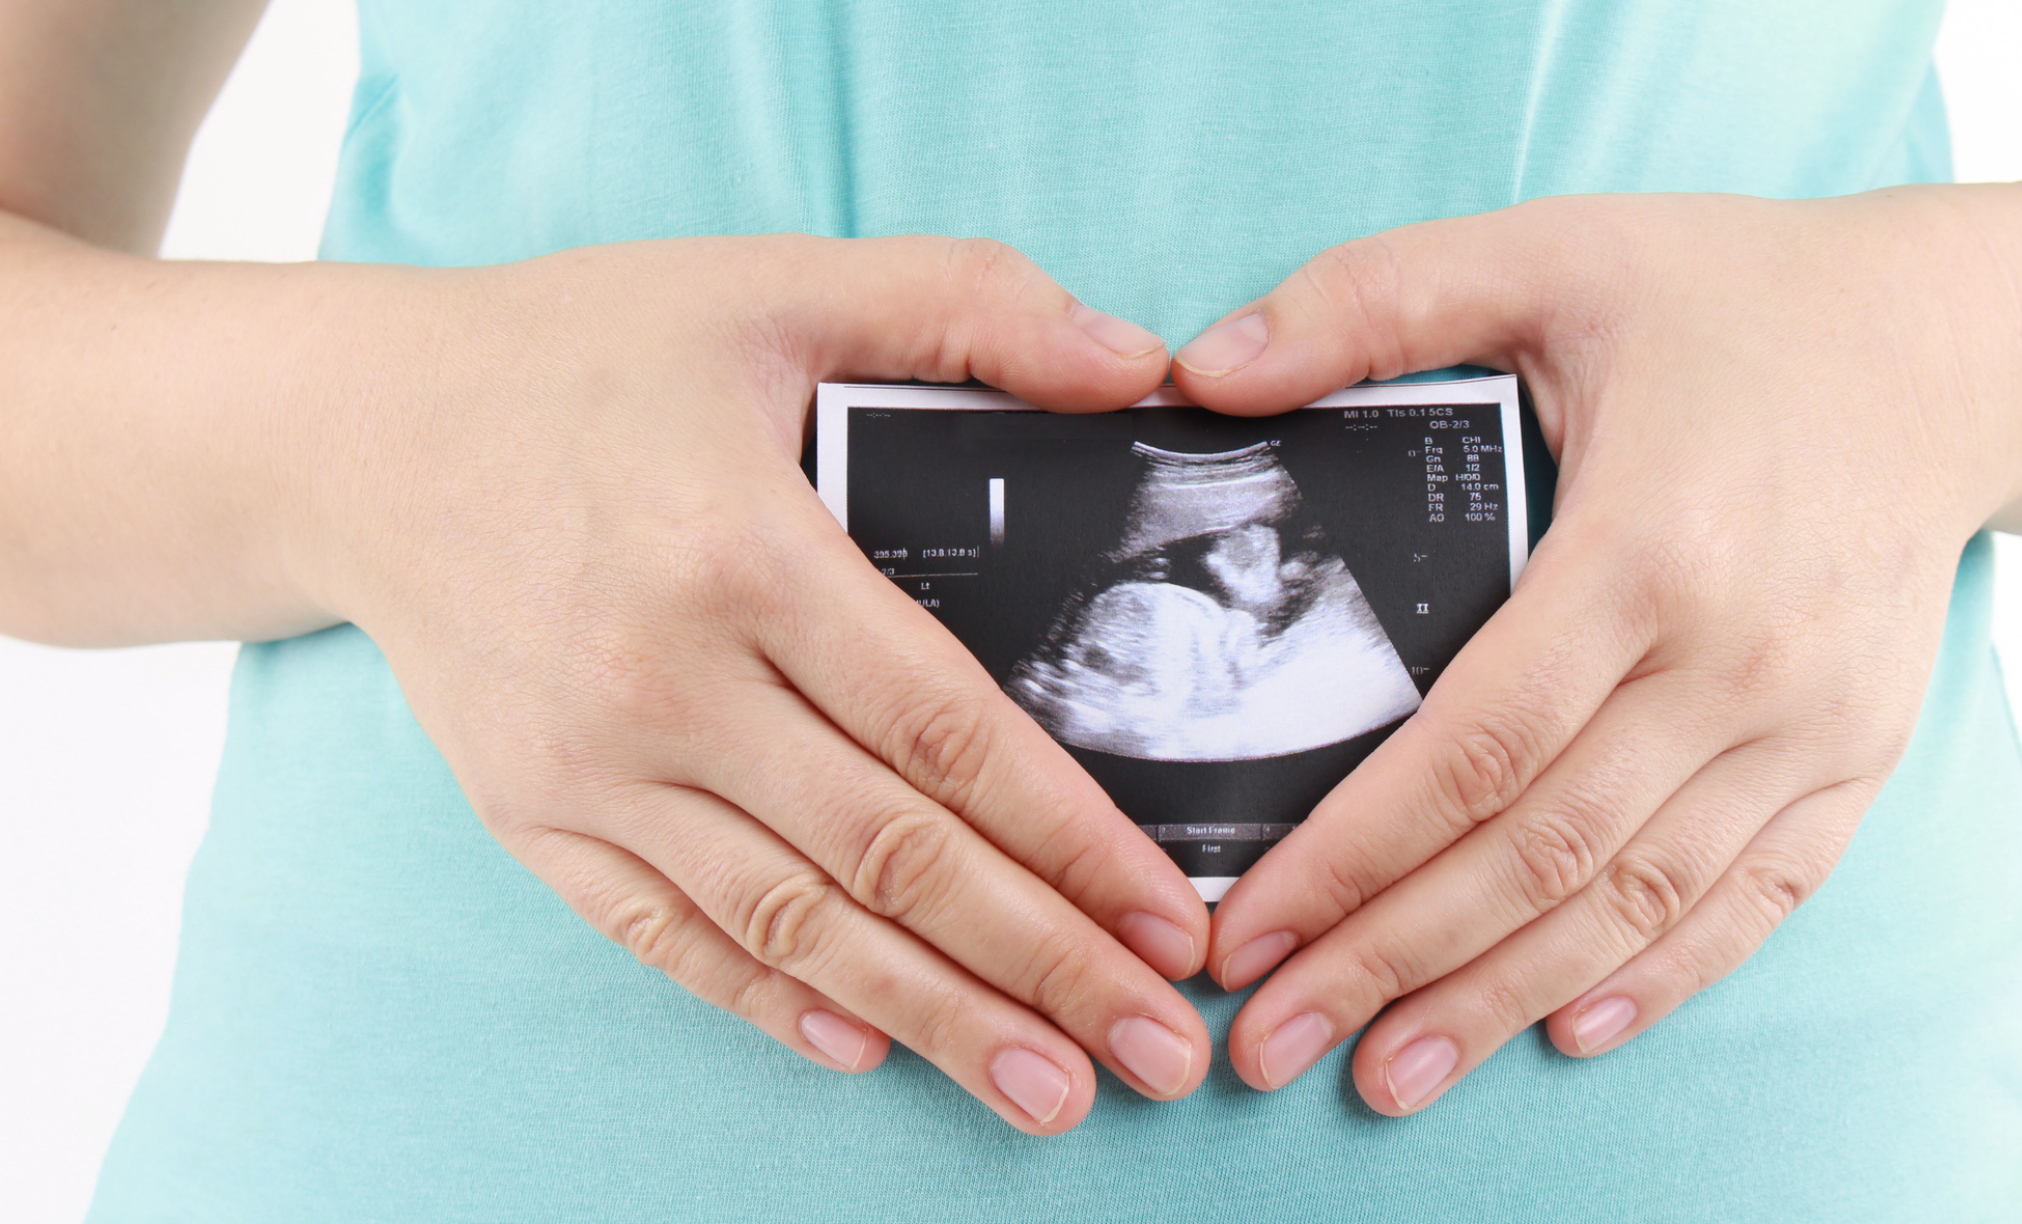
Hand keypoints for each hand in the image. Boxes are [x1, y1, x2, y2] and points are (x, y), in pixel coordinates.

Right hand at [297, 235, 1210, 1132]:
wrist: (360, 432)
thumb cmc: (585, 354)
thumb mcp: (779, 283)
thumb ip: (970, 306)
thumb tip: (1141, 366)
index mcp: (744, 553)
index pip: (947, 732)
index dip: (1073, 839)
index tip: (1173, 919)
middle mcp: (666, 682)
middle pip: (892, 855)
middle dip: (1043, 965)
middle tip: (1157, 1049)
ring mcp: (589, 766)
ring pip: (794, 922)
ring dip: (934, 1019)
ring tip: (1050, 1093)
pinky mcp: (532, 814)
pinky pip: (666, 935)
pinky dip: (770, 999)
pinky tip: (869, 1048)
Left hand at [1168, 191, 2021, 1112]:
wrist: (1945, 346)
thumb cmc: (1727, 297)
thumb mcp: (1542, 253)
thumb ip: (1365, 303)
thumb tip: (1198, 372)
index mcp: (1645, 546)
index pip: (1474, 746)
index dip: (1353, 854)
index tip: (1250, 931)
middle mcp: (1737, 656)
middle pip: (1540, 851)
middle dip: (1392, 961)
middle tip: (1273, 1042)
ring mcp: (1810, 720)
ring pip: (1637, 898)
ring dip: (1503, 1000)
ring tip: (1388, 1070)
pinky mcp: (1856, 754)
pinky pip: (1757, 897)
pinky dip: (1662, 974)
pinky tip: (1565, 1026)